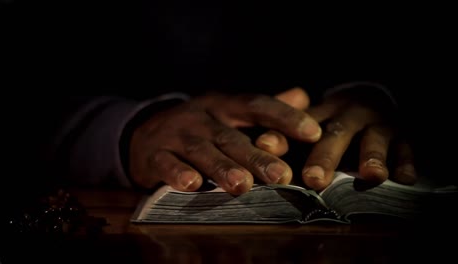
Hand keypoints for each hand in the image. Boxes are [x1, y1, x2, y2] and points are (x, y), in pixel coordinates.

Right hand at [128, 92, 321, 194]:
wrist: (144, 133)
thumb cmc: (199, 127)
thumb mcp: (228, 113)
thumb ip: (264, 109)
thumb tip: (303, 96)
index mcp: (224, 106)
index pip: (257, 106)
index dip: (284, 117)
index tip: (313, 132)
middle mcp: (202, 117)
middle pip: (232, 137)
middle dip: (256, 156)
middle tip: (281, 176)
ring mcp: (176, 134)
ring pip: (202, 151)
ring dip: (222, 168)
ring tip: (241, 185)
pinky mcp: (154, 154)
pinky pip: (166, 163)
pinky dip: (178, 173)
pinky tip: (192, 185)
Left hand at [256, 86, 416, 190]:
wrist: (373, 97)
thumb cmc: (335, 120)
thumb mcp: (313, 121)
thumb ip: (289, 136)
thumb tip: (259, 149)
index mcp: (321, 113)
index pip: (299, 123)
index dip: (282, 135)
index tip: (265, 147)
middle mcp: (348, 116)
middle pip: (336, 134)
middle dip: (325, 156)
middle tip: (313, 179)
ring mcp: (377, 124)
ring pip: (374, 139)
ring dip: (372, 156)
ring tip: (371, 175)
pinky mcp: (402, 135)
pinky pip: (406, 148)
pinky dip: (405, 162)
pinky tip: (404, 178)